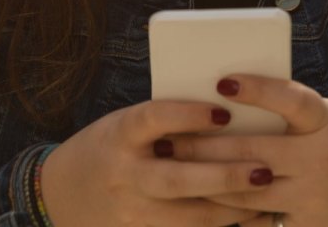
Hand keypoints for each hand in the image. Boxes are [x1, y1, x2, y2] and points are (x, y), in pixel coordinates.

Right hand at [41, 99, 272, 226]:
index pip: (154, 120)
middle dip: (223, 177)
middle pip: (177, 179)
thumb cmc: (109, 145)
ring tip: (265, 196)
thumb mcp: (125, 124)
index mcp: (120, 133)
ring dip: (230, 208)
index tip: (224, 112)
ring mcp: (131, 209)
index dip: (187, 115)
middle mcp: (124, 173)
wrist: (62, 194)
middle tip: (263, 170)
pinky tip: (247, 217)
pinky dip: (217, 225)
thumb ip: (164, 122)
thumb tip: (226, 112)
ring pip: (187, 216)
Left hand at [165, 75, 327, 226]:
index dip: (258, 90)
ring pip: (247, 191)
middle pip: (251, 151)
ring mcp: (315, 198)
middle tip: (170, 140)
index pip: (291, 99)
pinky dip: (236, 216)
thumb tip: (233, 109)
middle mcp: (321, 160)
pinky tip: (208, 207)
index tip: (223, 81)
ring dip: (209, 181)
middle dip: (205, 146)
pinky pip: (263, 225)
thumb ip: (293, 118)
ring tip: (176, 171)